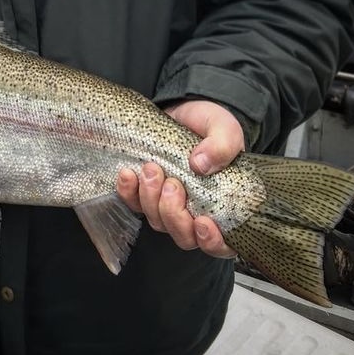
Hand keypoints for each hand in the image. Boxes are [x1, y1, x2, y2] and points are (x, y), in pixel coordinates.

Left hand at [116, 100, 243, 257]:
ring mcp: (169, 206)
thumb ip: (222, 146)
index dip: (212, 242)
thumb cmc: (210, 125)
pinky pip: (133, 204)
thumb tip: (201, 165)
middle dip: (174, 214)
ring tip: (152, 169)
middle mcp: (197, 213)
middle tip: (172, 184)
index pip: (223, 244)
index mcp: (224, 207)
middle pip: (184, 236)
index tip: (203, 222)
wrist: (185, 110)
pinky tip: (129, 174)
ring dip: (151, 200)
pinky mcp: (147, 193)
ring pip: (157, 222)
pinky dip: (128, 193)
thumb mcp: (224, 129)